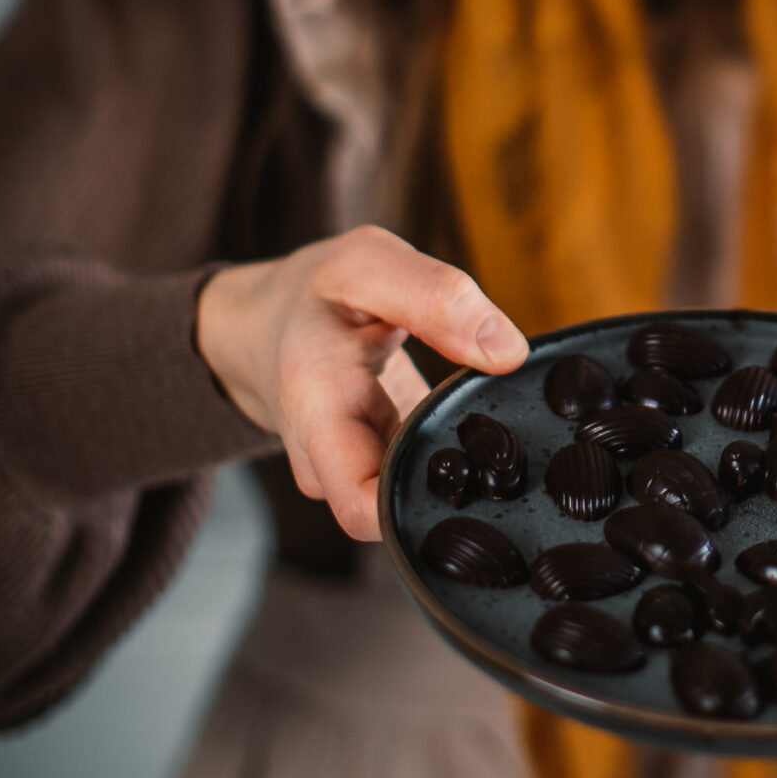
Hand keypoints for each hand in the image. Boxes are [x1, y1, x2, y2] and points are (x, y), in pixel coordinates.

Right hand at [195, 225, 527, 542]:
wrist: (267, 326)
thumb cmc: (314, 295)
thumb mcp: (365, 264)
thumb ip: (434, 296)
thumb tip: (508, 352)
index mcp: (317, 411)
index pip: (363, 506)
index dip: (425, 503)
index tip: (485, 459)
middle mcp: (330, 464)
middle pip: (403, 513)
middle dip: (462, 486)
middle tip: (510, 438)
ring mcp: (355, 476)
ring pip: (420, 497)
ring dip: (465, 470)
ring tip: (493, 421)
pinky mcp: (382, 471)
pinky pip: (426, 479)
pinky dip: (459, 456)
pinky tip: (480, 424)